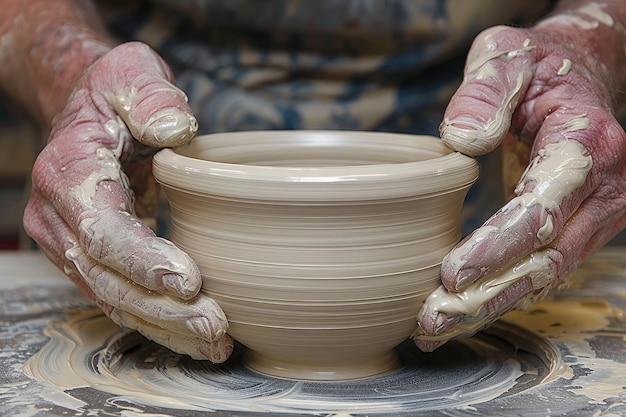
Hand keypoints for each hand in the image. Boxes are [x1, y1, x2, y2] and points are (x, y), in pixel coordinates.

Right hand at [23, 42, 232, 361]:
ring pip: (113, 298)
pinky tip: (196, 336)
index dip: (142, 259)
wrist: (85, 111)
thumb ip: (151, 96)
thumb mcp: (131, 72)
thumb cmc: (112, 93)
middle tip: (215, 325)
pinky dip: (158, 321)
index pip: (102, 229)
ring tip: (216, 342)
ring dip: (164, 326)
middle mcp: (59, 217)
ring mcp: (70, 243)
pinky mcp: (91, 258)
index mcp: (67, 171)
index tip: (189, 281)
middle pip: (107, 278)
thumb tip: (175, 129)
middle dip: (161, 309)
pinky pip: (120, 297)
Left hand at [415, 4, 625, 350]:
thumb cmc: (539, 67)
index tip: (450, 274)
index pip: (542, 208)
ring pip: (545, 276)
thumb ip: (486, 92)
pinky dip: (501, 294)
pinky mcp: (580, 229)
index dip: (498, 246)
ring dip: (489, 306)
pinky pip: (542, 270)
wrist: (580, 78)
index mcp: (587, 143)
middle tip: (432, 321)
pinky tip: (460, 311)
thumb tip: (461, 140)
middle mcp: (604, 189)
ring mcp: (597, 214)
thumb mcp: (507, 57)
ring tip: (436, 327)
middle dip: (487, 295)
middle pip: (545, 260)